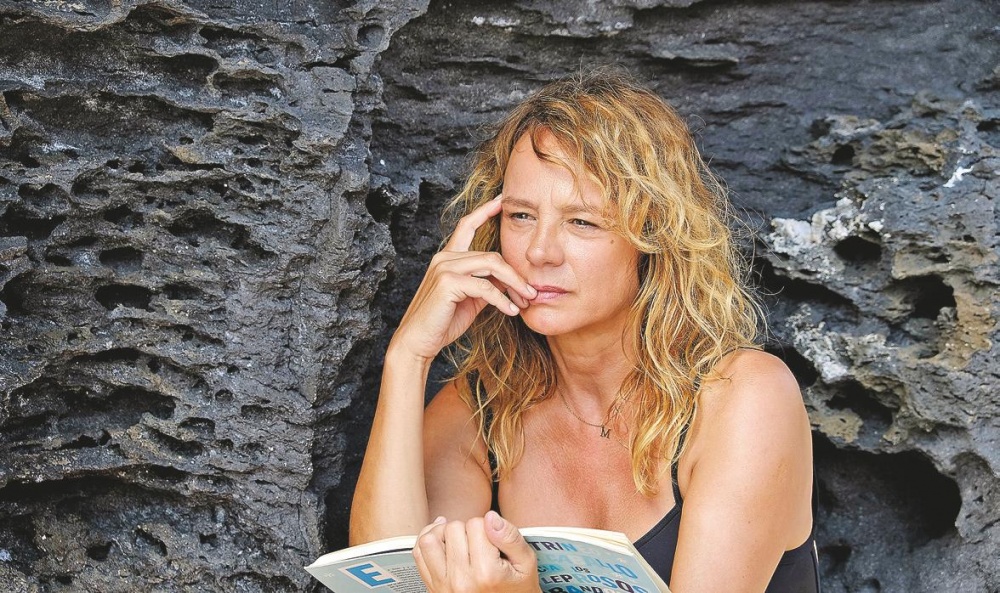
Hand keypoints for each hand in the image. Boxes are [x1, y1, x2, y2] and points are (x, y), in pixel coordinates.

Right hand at [389, 195, 536, 361]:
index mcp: (448, 257)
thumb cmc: (442, 322)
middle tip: (532, 292)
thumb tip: (509, 281)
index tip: (502, 200)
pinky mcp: (447, 283)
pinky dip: (502, 300)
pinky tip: (511, 312)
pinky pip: (485, 287)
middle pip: (492, 255)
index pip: (467, 225)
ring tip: (527, 299)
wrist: (417, 342)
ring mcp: (444, 268)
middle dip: (516, 274)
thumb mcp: (470, 300)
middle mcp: (444, 257)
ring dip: (514, 284)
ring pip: (492, 265)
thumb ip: (486, 285)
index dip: (485, 210)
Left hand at [413, 512, 540, 592]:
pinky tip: (443, 540)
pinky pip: (419, 553)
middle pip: (453, 528)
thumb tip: (491, 517)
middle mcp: (461, 580)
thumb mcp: (526, 564)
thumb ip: (511, 537)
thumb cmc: (517, 589)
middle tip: (480, 543)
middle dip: (468, 529)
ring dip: (444, 533)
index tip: (493, 541)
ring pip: (431, 539)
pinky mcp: (433, 586)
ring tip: (459, 539)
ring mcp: (444, 585)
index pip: (477, 524)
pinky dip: (429, 540)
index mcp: (487, 573)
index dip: (487, 527)